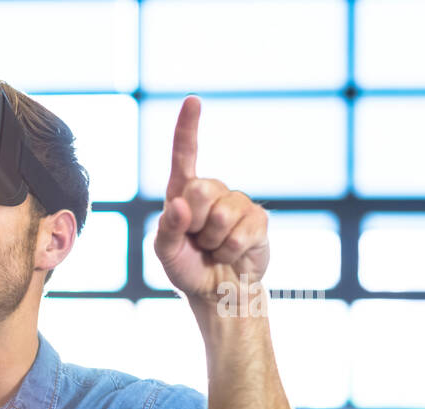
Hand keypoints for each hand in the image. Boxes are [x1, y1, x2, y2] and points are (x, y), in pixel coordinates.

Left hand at [153, 96, 269, 308]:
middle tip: (196, 240)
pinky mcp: (259, 220)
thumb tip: (180, 205)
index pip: (184, 156)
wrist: (217, 291)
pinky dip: (231, 251)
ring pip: (222, 216)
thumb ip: (166, 229)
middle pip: (202, 189)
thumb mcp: (165, 253)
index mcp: (183, 193)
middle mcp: (211, 191)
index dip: (187, 128)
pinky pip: (241, 233)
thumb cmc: (186, 267)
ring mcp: (237, 203)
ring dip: (213, 242)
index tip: (192, 100)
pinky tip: (232, 254)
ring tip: (213, 248)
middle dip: (195, 223)